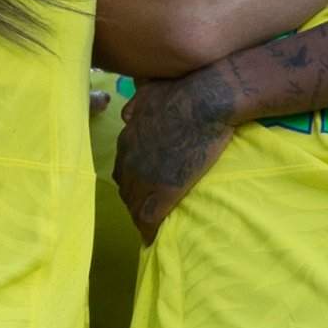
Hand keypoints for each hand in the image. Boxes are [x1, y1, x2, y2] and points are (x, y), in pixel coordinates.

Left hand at [112, 68, 240, 239]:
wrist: (205, 100)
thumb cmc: (182, 91)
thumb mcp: (148, 93)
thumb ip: (135, 106)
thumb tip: (127, 114)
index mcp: (127, 140)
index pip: (122, 171)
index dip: (132, 182)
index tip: (141, 189)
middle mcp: (130, 160)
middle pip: (125, 190)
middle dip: (133, 200)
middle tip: (146, 208)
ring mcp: (145, 177)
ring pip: (134, 206)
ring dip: (140, 214)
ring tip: (150, 223)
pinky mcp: (165, 190)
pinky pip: (149, 217)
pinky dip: (149, 229)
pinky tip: (151, 237)